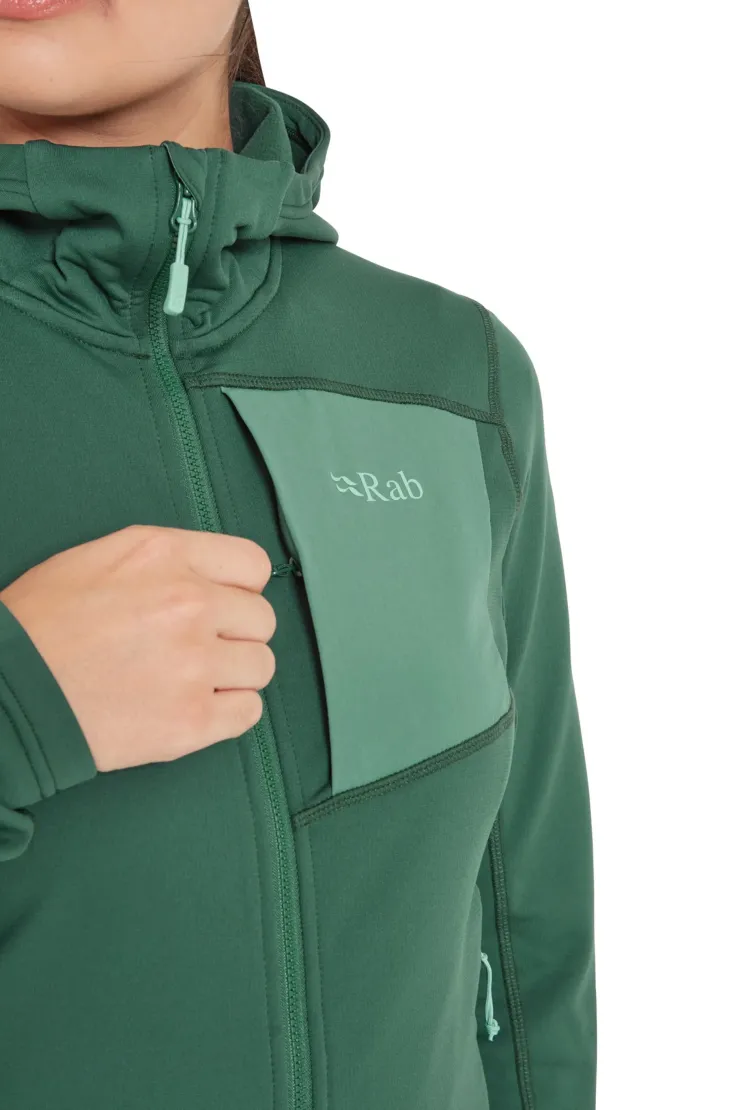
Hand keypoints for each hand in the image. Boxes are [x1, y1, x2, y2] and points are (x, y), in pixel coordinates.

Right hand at [0, 524, 275, 771]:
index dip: (242, 588)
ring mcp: (194, 665)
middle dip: (236, 633)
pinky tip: (197, 707)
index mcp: (167, 557)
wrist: (10, 694)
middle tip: (201, 648)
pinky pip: (249, 713)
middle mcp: (189, 604)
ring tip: (194, 680)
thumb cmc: (41, 626)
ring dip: (235, 675)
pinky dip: (230, 713)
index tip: (225, 605)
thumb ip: (164, 560)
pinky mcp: (191, 720)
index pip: (253, 565)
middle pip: (261, 619)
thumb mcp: (97, 558)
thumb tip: (211, 575)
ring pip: (261, 667)